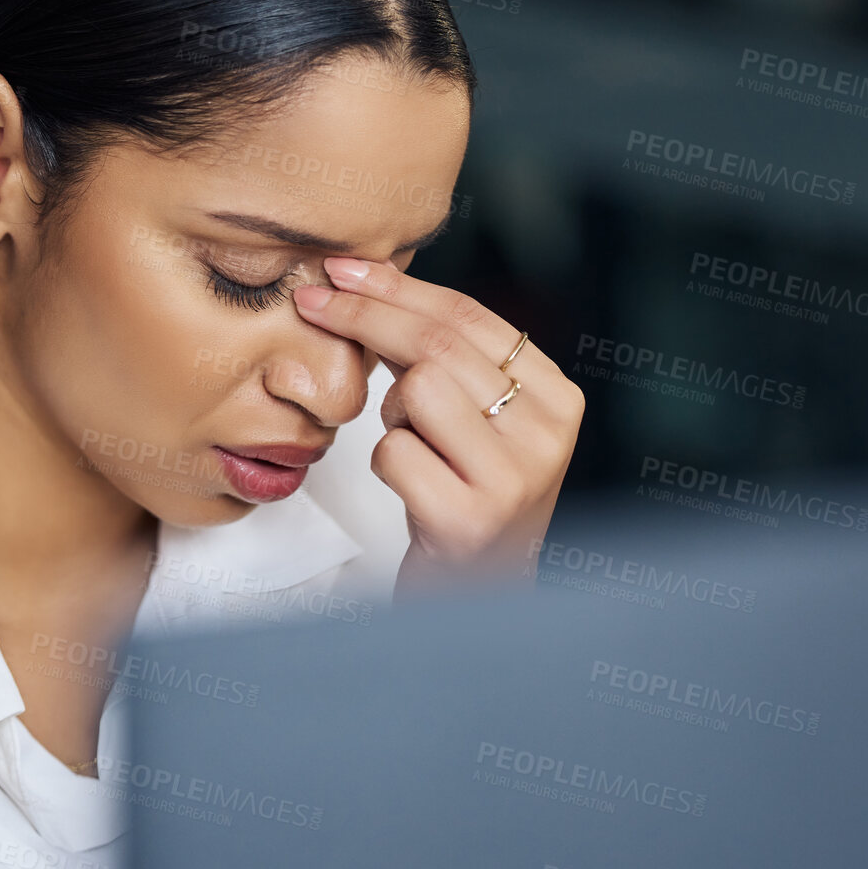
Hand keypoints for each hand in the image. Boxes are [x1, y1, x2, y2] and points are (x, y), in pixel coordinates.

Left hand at [293, 257, 583, 592]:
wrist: (477, 599)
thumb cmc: (464, 498)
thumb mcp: (469, 419)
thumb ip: (439, 355)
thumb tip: (367, 279)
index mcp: (556, 397)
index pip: (470, 317)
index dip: (398, 288)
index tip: (342, 269)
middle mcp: (547, 434)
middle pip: (439, 344)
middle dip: (365, 315)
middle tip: (312, 300)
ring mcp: (514, 478)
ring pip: (418, 390)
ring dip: (391, 411)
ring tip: (410, 442)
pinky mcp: (471, 519)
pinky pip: (396, 452)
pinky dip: (387, 461)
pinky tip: (411, 485)